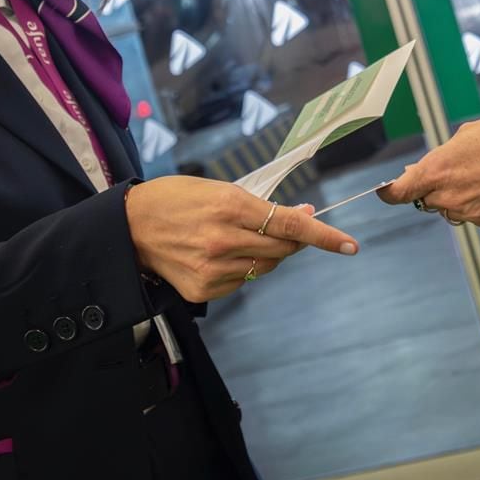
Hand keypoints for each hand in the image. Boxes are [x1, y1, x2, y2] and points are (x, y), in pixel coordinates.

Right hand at [126, 176, 358, 303]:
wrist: (128, 227)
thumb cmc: (175, 199)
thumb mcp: (219, 190)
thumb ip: (262, 206)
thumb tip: (303, 216)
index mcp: (230, 207)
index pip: (291, 225)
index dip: (324, 236)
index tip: (350, 245)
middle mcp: (224, 241)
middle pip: (283, 249)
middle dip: (295, 241)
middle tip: (292, 229)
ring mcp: (213, 270)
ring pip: (265, 267)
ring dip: (268, 254)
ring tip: (242, 237)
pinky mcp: (203, 290)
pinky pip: (243, 281)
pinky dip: (244, 268)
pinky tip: (222, 255)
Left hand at [377, 115, 479, 229]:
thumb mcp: (465, 136)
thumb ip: (441, 156)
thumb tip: (426, 168)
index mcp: (436, 171)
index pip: (401, 191)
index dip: (390, 192)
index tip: (386, 191)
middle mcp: (448, 197)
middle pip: (428, 199)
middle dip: (435, 188)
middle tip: (454, 171)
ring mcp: (469, 213)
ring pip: (452, 208)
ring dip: (459, 196)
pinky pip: (475, 215)